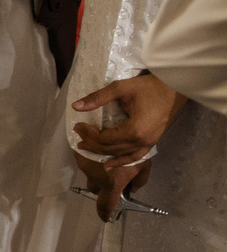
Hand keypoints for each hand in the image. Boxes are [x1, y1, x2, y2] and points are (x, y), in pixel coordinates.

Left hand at [72, 74, 188, 166]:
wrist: (175, 89)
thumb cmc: (149, 87)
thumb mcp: (120, 88)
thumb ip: (98, 98)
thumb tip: (76, 106)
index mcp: (134, 130)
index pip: (105, 139)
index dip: (89, 134)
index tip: (77, 126)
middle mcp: (142, 141)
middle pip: (111, 148)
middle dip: (92, 143)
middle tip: (77, 136)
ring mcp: (149, 143)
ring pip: (121, 154)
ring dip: (103, 153)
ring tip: (87, 149)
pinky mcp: (152, 141)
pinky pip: (135, 156)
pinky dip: (122, 161)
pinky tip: (110, 164)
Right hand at [74, 152, 152, 222]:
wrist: (118, 127)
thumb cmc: (134, 148)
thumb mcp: (144, 163)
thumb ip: (140, 180)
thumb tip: (133, 189)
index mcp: (111, 183)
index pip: (105, 205)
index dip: (105, 213)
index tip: (106, 217)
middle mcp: (95, 177)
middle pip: (94, 189)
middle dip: (101, 186)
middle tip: (110, 177)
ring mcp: (85, 165)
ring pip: (89, 174)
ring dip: (96, 172)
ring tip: (105, 160)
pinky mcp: (79, 153)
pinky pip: (85, 162)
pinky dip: (91, 161)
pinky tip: (99, 153)